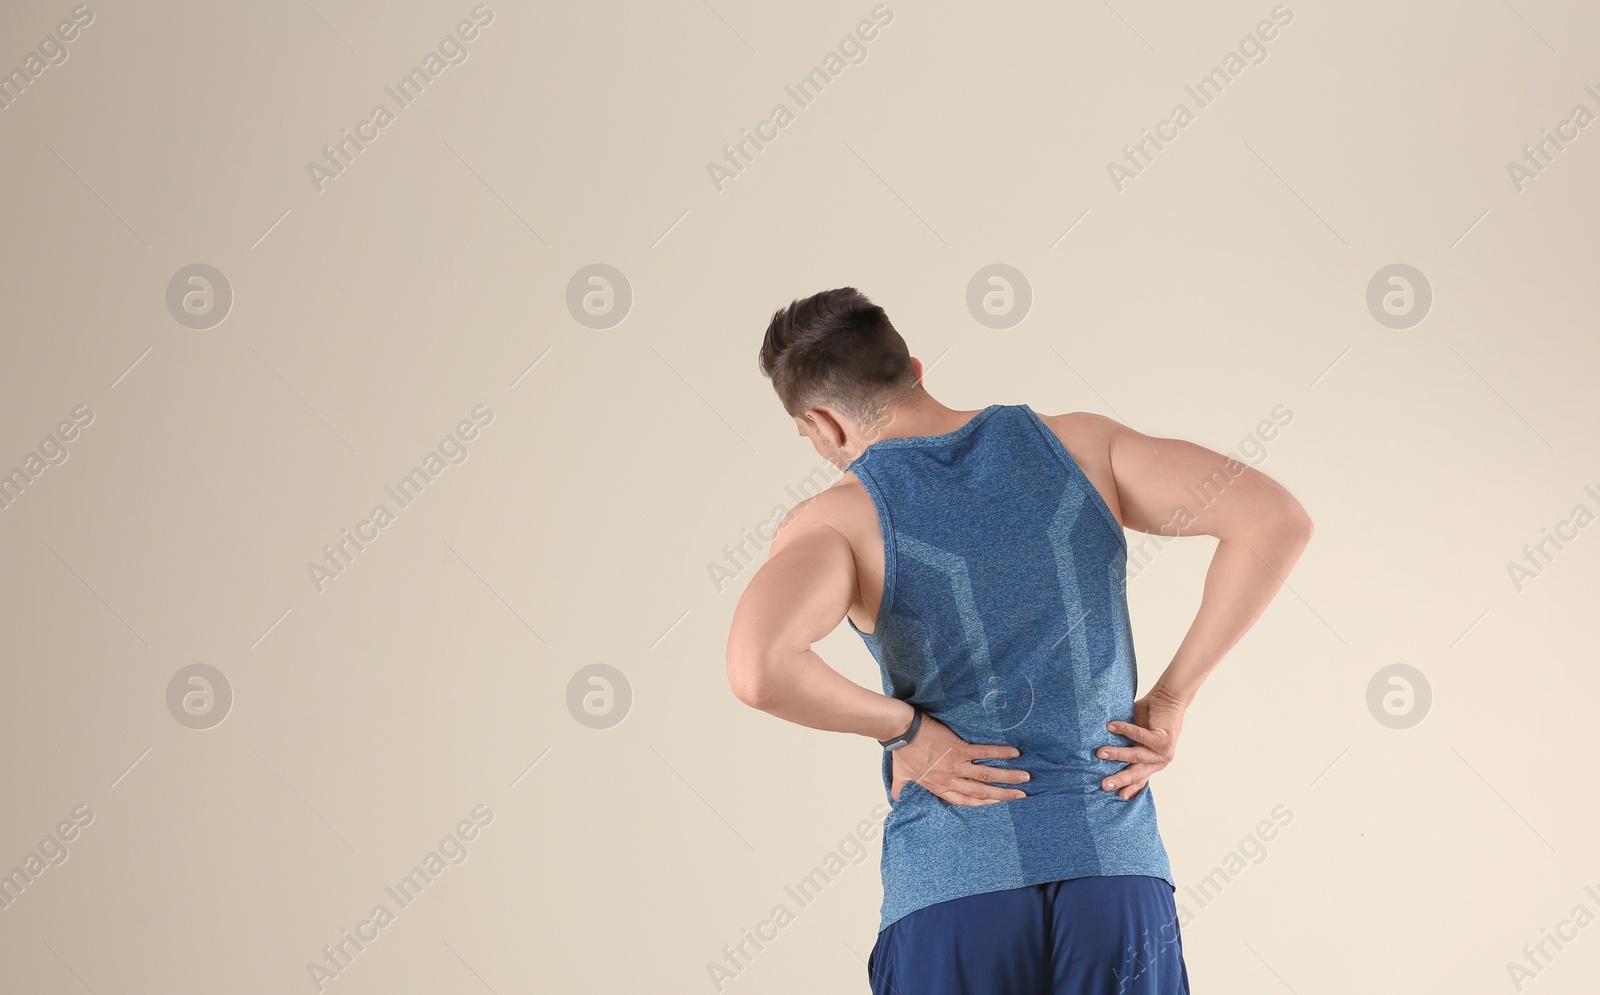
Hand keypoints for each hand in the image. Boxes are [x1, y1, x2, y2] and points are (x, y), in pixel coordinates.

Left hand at [890, 713, 1028, 806]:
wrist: (902, 732)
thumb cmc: (901, 752)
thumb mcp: (900, 776)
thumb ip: (901, 789)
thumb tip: (896, 800)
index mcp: (939, 787)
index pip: (966, 801)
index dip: (985, 804)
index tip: (1000, 806)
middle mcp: (951, 779)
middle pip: (982, 792)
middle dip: (1003, 795)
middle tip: (1022, 796)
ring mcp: (956, 765)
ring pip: (987, 775)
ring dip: (1008, 777)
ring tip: (1025, 778)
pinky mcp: (958, 748)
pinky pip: (983, 753)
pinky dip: (999, 753)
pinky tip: (1014, 754)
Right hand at [1098, 686, 1187, 799]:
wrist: (1169, 700)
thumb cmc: (1149, 717)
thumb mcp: (1137, 735)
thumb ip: (1125, 744)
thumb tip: (1099, 749)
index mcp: (1152, 763)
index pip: (1140, 779)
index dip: (1129, 789)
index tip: (1117, 797)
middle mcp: (1159, 761)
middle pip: (1137, 773)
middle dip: (1120, 780)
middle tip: (1104, 785)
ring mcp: (1163, 752)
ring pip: (1136, 756)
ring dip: (1117, 754)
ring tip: (1100, 753)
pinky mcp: (1164, 739)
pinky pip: (1140, 736)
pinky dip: (1124, 730)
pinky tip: (1111, 726)